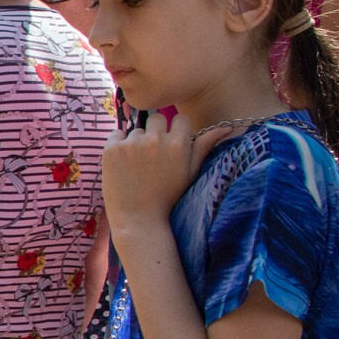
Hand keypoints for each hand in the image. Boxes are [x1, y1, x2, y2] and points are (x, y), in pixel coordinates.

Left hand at [100, 111, 219, 227]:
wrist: (138, 219)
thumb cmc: (168, 197)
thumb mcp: (191, 172)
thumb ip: (205, 146)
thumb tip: (226, 128)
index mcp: (178, 145)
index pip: (180, 119)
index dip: (176, 131)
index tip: (172, 145)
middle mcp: (155, 140)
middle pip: (157, 118)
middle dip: (156, 132)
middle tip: (154, 155)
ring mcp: (131, 144)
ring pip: (137, 130)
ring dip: (138, 142)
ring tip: (139, 166)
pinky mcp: (112, 149)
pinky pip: (117, 135)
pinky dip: (119, 145)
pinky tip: (124, 164)